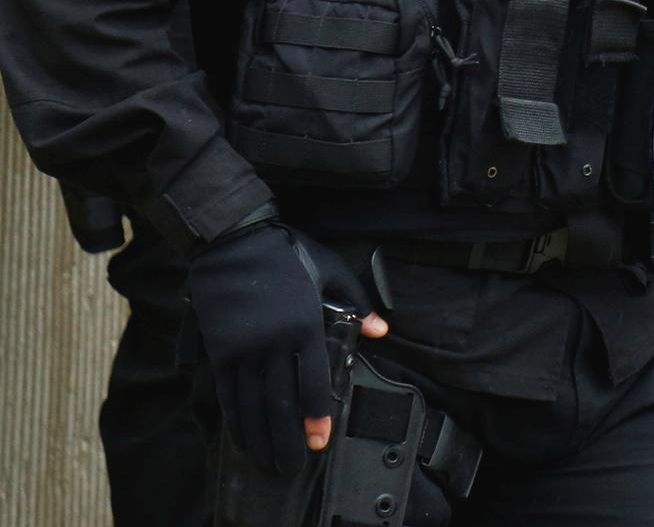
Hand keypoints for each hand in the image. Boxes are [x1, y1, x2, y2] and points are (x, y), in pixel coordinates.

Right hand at [188, 223, 385, 474]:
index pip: (313, 379)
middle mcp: (272, 341)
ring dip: (260, 436)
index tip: (320, 439)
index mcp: (304, 323)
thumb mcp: (330, 269)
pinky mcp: (219, 349)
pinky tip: (242, 436)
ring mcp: (243, 347)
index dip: (316, 414)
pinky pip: (227, 392)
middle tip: (293, 464)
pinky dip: (234, 418)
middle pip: (280, 400)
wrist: (234, 241)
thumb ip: (358, 301)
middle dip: (288, 437)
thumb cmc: (287, 252)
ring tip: (269, 460)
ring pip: (251, 403)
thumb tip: (382, 331)